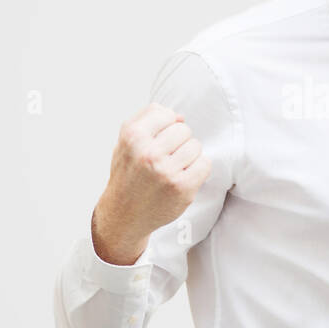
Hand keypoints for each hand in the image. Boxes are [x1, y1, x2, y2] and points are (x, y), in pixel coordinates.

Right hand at [94, 102, 211, 258]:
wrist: (124, 214)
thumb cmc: (128, 174)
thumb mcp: (125, 140)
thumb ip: (148, 118)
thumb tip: (179, 116)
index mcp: (133, 136)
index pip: (166, 114)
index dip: (167, 126)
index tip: (159, 140)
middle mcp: (148, 153)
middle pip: (183, 130)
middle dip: (178, 141)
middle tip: (166, 157)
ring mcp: (166, 171)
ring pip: (195, 146)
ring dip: (189, 156)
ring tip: (174, 167)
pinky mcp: (182, 187)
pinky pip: (205, 164)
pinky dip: (198, 169)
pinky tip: (184, 176)